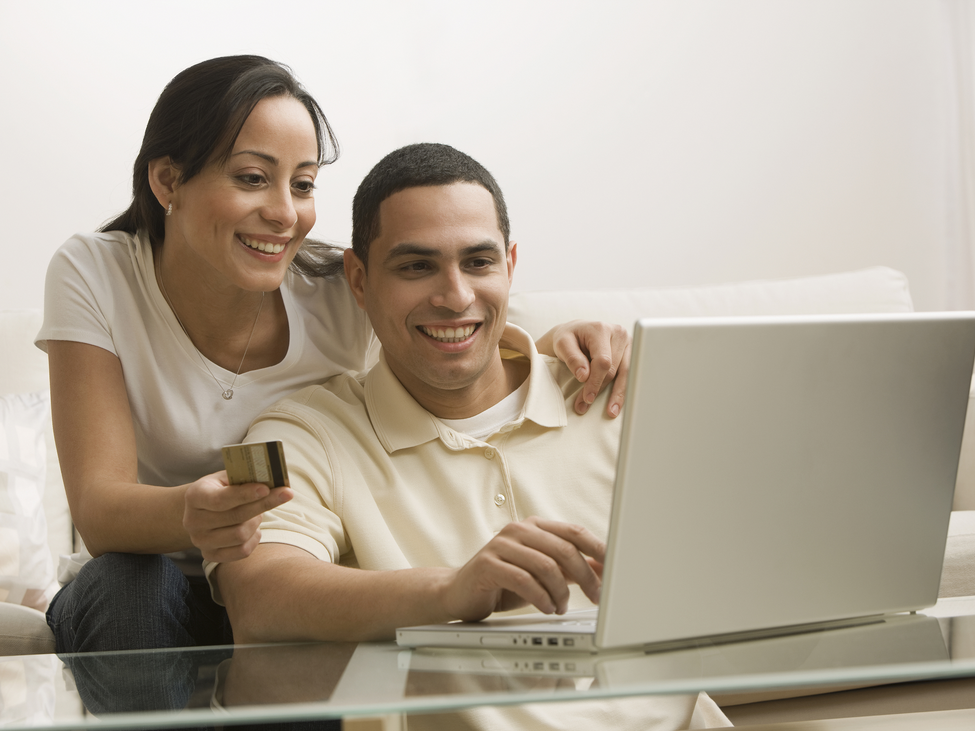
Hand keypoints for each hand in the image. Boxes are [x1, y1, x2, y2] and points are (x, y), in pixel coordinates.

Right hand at [183, 471, 292, 562]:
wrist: (201, 511)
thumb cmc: (220, 489)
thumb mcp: (226, 477)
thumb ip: (244, 477)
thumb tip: (273, 479)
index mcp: (195, 496)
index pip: (221, 499)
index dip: (245, 494)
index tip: (266, 488)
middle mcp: (192, 520)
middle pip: (236, 517)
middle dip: (263, 504)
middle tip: (285, 494)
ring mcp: (200, 540)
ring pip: (241, 535)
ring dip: (256, 521)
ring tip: (256, 513)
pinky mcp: (210, 555)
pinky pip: (242, 551)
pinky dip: (254, 538)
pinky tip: (253, 528)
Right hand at [440, 517, 604, 622]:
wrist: (460, 593)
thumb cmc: (503, 582)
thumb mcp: (542, 574)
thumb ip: (570, 568)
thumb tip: (603, 569)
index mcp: (534, 526)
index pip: (574, 532)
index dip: (597, 549)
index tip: (614, 567)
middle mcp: (519, 530)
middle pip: (564, 549)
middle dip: (586, 576)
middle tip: (596, 595)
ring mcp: (502, 545)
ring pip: (546, 565)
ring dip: (561, 592)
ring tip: (561, 607)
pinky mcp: (488, 564)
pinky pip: (524, 580)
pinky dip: (541, 597)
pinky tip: (547, 608)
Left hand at [547, 320, 630, 416]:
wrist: (576, 333)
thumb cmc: (568, 338)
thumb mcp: (562, 344)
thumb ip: (572, 358)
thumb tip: (584, 376)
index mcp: (602, 329)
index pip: (603, 361)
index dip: (595, 381)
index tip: (587, 397)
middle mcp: (619, 333)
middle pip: (613, 369)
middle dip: (600, 389)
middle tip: (586, 405)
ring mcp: (628, 342)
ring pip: (626, 373)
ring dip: (617, 394)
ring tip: (611, 411)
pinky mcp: (631, 352)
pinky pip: (629, 374)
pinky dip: (623, 389)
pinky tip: (619, 402)